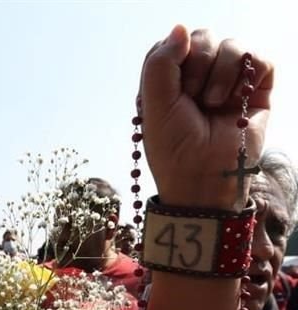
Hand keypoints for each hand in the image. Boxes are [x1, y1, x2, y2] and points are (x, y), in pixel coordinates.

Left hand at [140, 25, 272, 207]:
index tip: (172, 89)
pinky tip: (235, 101)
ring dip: (220, 74)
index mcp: (170, 79)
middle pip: (202, 37)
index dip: (173, 59)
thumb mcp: (154, 105)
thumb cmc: (174, 148)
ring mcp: (229, 81)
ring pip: (231, 44)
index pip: (173, 42)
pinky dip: (246, 75)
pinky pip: (258, 57)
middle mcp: (199, 76)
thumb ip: (160, 63)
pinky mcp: (257, 88)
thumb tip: (181, 27)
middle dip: (196, 66)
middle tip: (193, 100)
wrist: (204, 179)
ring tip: (213, 105)